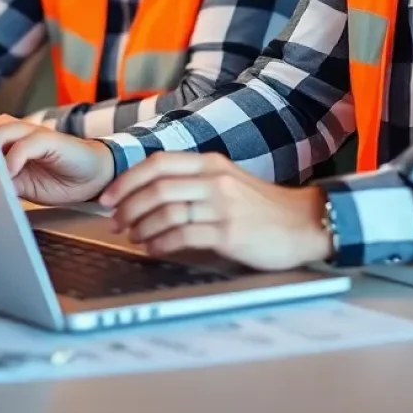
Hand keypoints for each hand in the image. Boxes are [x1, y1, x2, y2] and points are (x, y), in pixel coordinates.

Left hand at [0, 115, 115, 205]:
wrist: (91, 177)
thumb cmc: (54, 180)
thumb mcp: (20, 186)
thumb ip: (0, 182)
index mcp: (4, 141)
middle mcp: (15, 132)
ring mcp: (32, 133)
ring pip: (1, 131)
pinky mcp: (49, 139)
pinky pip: (26, 144)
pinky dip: (14, 158)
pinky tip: (10, 173)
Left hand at [100, 152, 333, 269]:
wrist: (304, 223)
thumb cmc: (262, 207)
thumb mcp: (227, 180)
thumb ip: (194, 181)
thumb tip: (148, 193)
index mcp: (211, 163)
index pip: (158, 163)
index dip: (127, 179)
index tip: (108, 196)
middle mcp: (215, 180)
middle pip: (156, 187)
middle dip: (127, 206)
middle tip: (114, 221)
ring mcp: (223, 206)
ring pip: (166, 211)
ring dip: (141, 226)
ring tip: (133, 237)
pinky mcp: (229, 234)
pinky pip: (183, 236)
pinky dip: (160, 243)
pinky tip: (153, 249)